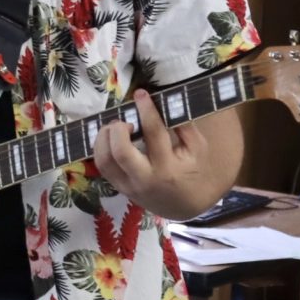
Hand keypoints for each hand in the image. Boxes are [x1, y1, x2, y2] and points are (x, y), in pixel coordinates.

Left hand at [93, 89, 239, 219]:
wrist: (186, 206)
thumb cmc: (193, 172)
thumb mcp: (197, 148)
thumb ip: (182, 126)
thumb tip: (164, 103)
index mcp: (168, 167)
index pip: (153, 133)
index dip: (146, 110)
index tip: (140, 93)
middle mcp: (145, 178)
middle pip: (120, 152)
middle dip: (117, 129)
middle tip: (126, 121)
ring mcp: (129, 186)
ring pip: (104, 160)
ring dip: (104, 137)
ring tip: (115, 128)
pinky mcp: (119, 188)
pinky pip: (102, 167)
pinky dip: (101, 148)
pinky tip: (111, 139)